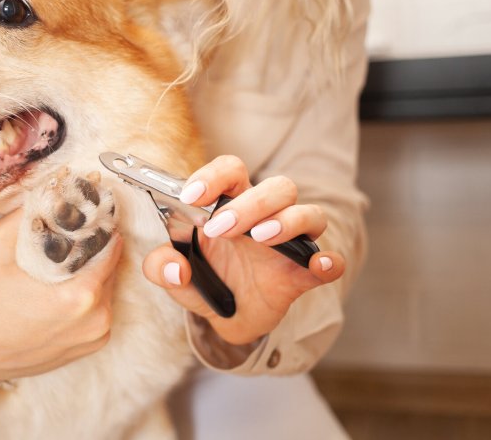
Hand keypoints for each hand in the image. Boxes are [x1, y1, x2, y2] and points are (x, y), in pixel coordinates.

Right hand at [0, 209, 121, 382]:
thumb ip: (26, 214)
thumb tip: (52, 188)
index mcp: (81, 296)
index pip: (110, 245)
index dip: (98, 224)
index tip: (87, 213)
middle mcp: (97, 319)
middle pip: (110, 266)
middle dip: (94, 247)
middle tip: (74, 233)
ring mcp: (96, 336)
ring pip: (107, 287)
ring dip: (93, 271)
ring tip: (66, 260)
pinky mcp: (90, 346)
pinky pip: (100, 309)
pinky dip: (89, 295)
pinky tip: (63, 286)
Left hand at [141, 155, 344, 344]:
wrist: (227, 319)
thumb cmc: (206, 281)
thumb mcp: (174, 276)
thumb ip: (160, 266)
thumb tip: (174, 267)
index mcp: (230, 204)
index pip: (230, 170)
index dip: (213, 176)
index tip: (191, 196)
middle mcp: (265, 216)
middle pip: (276, 186)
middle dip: (247, 203)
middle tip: (218, 228)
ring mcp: (289, 243)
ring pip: (307, 212)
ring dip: (285, 220)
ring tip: (259, 238)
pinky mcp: (304, 273)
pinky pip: (330, 261)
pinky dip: (329, 261)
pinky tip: (319, 265)